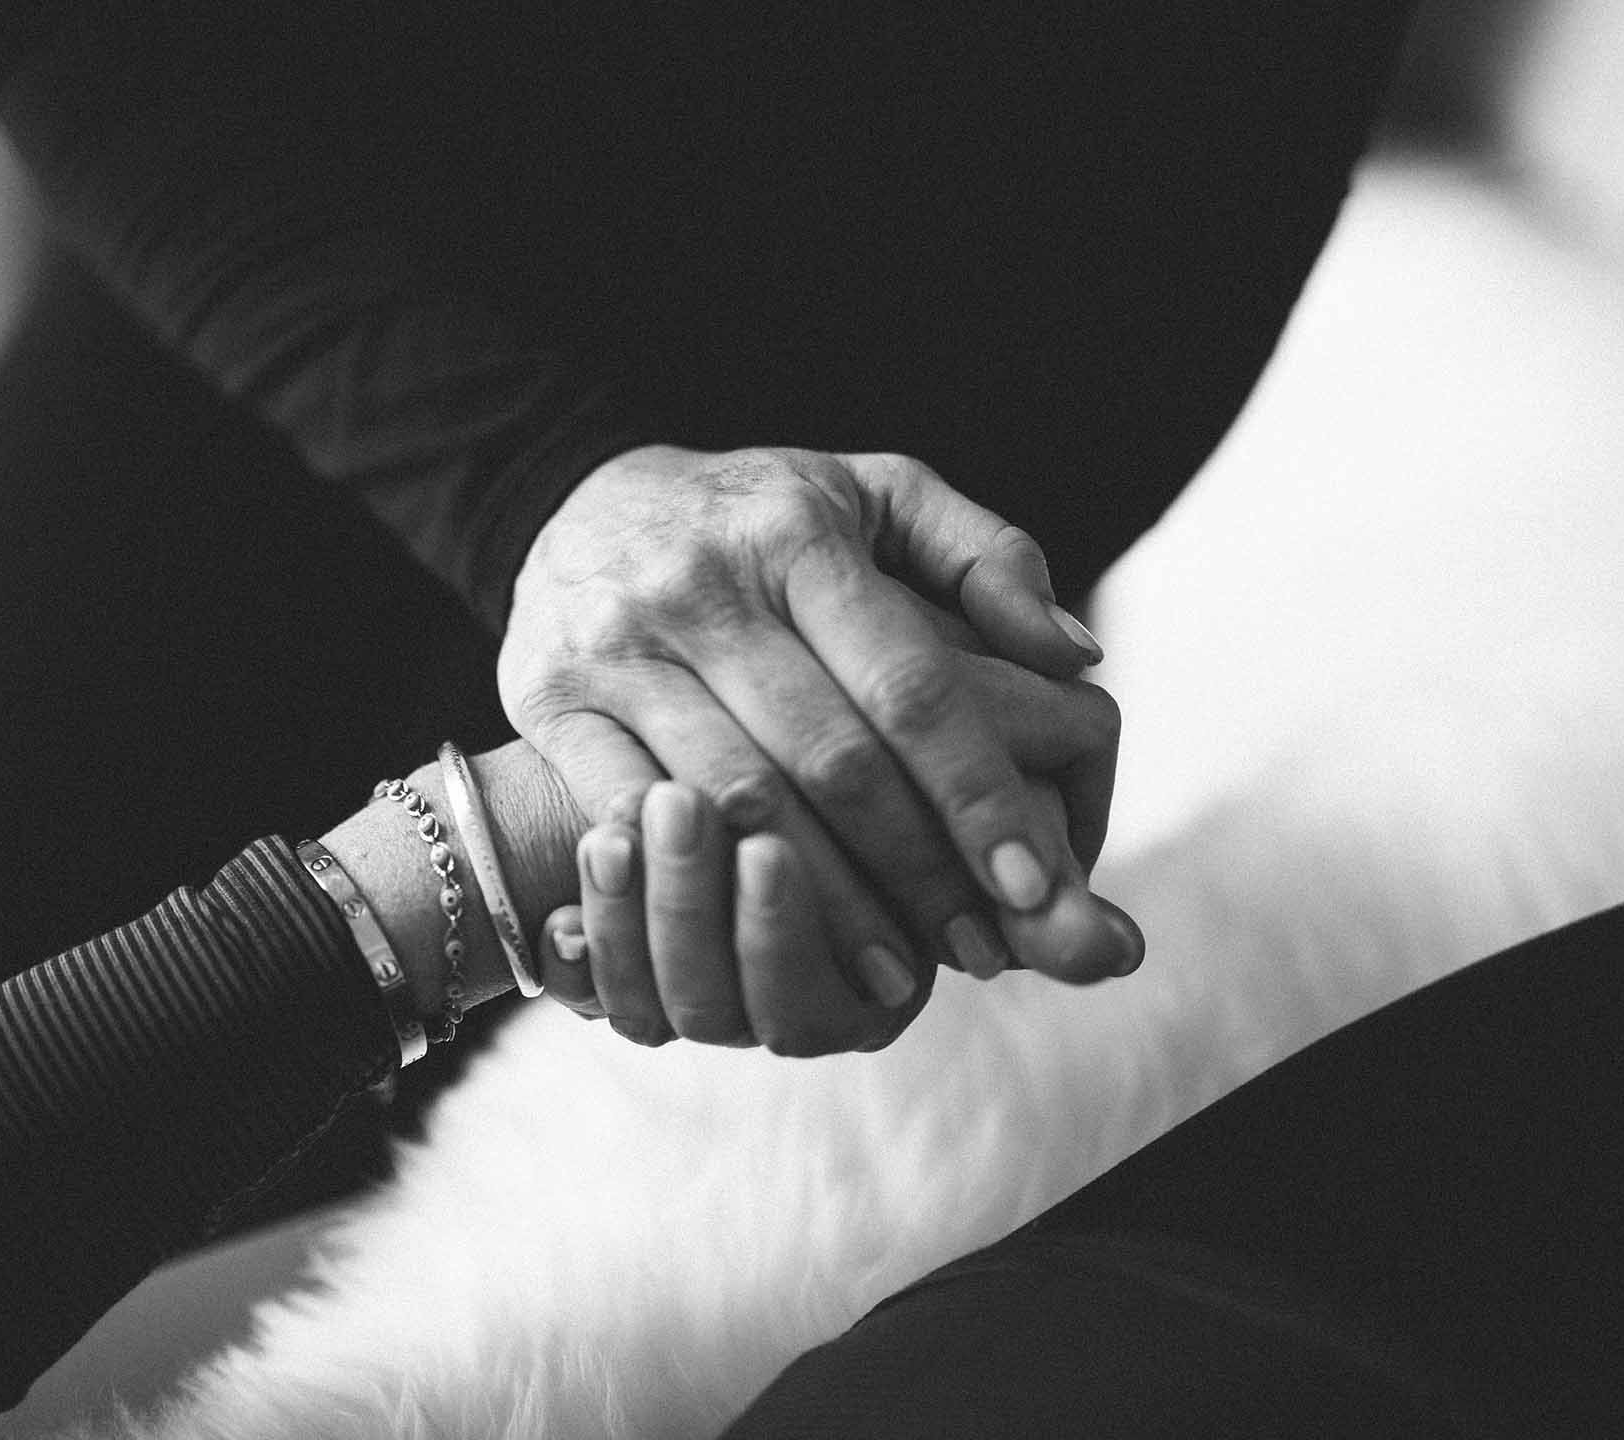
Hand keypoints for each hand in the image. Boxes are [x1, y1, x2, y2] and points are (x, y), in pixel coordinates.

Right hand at [499, 444, 1129, 1041]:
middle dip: (914, 868)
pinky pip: (626, 812)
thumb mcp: (876, 495)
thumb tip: (1075, 655)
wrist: (577, 499)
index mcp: (797, 534)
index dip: (974, 792)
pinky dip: (695, 884)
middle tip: (981, 952)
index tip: (1036, 884)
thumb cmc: (759, 519)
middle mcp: (702, 585)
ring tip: (894, 976)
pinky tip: (753, 938)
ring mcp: (618, 644)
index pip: (907, 683)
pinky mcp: (548, 698)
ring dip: (820, 904)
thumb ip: (986, 557)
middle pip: (827, 758)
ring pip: (733, 802)